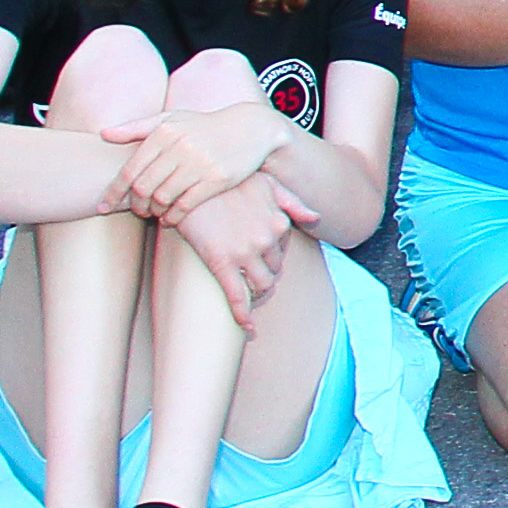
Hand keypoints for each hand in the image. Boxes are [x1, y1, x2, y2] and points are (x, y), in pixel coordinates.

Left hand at [105, 98, 295, 218]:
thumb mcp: (172, 119)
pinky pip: (185, 205)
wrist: (251, 128)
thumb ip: (136, 127)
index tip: (103, 207)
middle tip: (138, 210)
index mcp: (164, 132)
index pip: (130, 170)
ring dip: (154, 211)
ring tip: (155, 213)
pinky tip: (171, 218)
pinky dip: (173, 216)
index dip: (114, 193)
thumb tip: (103, 134)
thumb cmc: (204, 126)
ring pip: (163, 198)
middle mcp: (180, 146)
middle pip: (143, 187)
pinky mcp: (217, 179)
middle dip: (136, 205)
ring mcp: (199, 163)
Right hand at [174, 175, 313, 330]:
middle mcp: (267, 239)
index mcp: (279, 222)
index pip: (284, 250)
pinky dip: (243, 315)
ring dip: (258, 297)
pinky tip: (247, 328)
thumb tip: (316, 219)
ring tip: (250, 302)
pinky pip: (236, 296)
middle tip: (254, 284)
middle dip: (267, 278)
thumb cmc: (229, 180)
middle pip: (275, 270)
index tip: (263, 262)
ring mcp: (245, 252)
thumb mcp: (268, 184)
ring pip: (261, 286)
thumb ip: (294, 202)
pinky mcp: (221, 262)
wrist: (191, 180)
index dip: (274, 258)